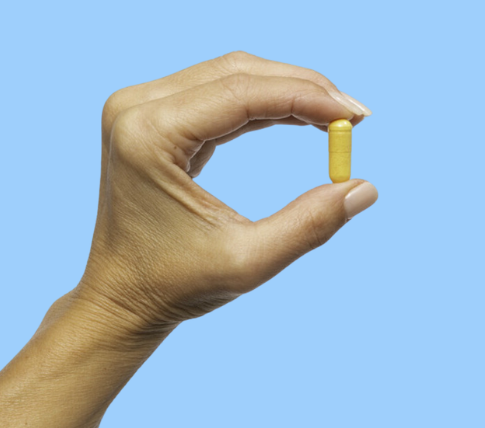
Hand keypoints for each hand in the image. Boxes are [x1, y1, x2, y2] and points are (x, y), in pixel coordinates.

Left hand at [78, 51, 377, 329]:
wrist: (120, 298)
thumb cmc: (175, 286)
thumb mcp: (249, 261)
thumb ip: (310, 224)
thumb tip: (364, 188)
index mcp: (148, 135)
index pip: (243, 92)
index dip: (308, 98)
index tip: (356, 118)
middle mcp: (137, 108)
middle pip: (239, 73)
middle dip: (304, 89)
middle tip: (354, 117)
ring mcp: (141, 108)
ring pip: (233, 76)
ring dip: (288, 92)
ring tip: (335, 118)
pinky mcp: (152, 117)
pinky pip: (219, 94)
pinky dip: (264, 104)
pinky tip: (301, 118)